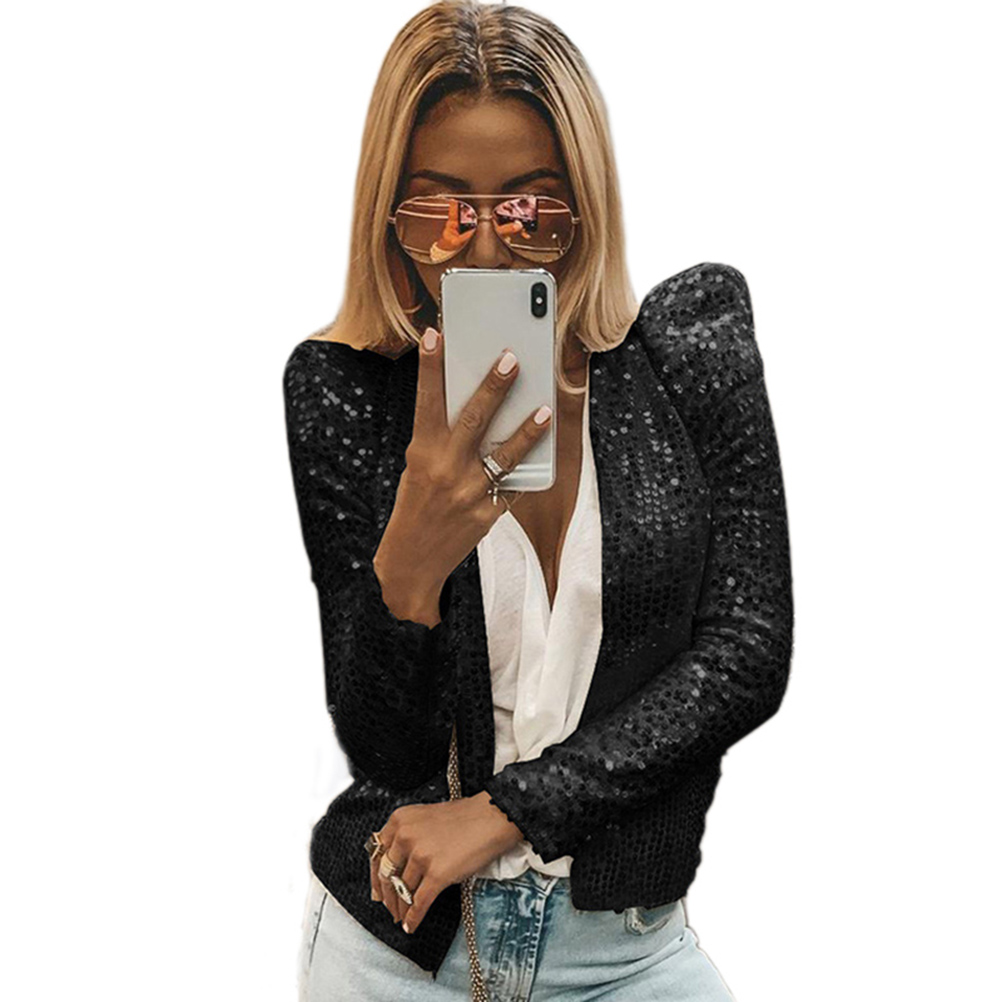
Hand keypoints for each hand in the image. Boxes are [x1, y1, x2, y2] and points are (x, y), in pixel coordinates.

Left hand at [370, 791, 524, 933]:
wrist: (492, 817)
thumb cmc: (464, 817)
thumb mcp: (425, 818)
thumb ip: (406, 836)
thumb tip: (392, 867)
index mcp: (400, 819)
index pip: (377, 854)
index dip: (376, 877)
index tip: (377, 891)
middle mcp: (405, 836)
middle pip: (387, 875)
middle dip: (388, 896)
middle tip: (390, 908)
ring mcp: (420, 855)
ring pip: (402, 891)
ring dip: (401, 909)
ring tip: (402, 917)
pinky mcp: (437, 874)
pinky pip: (418, 903)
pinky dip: (413, 917)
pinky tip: (411, 925)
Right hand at [373, 325, 552, 623]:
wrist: (412, 561)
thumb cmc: (416, 503)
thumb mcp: (419, 466)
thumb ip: (442, 438)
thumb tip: (480, 406)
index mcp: (422, 453)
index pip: (426, 402)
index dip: (429, 367)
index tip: (434, 334)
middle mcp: (445, 470)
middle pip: (473, 420)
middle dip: (493, 386)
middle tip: (511, 357)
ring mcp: (469, 493)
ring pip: (504, 454)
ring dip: (528, 430)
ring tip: (544, 409)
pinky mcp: (487, 514)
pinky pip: (513, 484)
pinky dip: (526, 466)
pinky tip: (543, 447)